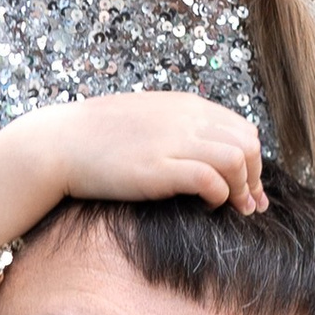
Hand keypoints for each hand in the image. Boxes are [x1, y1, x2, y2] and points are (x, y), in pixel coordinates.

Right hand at [0, 92, 267, 225]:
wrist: (59, 144)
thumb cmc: (98, 138)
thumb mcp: (148, 120)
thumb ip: (178, 128)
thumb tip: (201, 150)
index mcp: (186, 106)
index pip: (242, 128)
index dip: (254, 161)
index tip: (249, 189)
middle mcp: (185, 119)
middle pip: (248, 144)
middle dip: (255, 178)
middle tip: (249, 206)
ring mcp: (172, 142)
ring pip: (237, 159)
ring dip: (242, 189)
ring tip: (232, 209)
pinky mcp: (158, 168)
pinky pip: (210, 179)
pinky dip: (219, 196)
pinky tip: (208, 206)